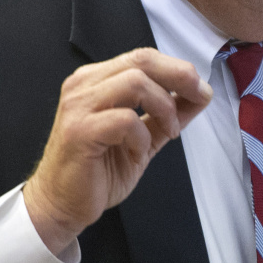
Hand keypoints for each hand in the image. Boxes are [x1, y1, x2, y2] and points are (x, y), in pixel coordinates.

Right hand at [23, 47, 212, 254]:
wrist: (61, 205)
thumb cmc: (98, 170)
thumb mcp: (143, 137)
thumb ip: (168, 114)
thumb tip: (201, 95)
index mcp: (97, 80)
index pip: (143, 57)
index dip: (179, 69)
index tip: (202, 90)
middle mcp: (85, 85)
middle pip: (141, 61)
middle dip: (179, 76)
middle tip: (199, 97)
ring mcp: (79, 106)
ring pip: (135, 83)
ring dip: (164, 107)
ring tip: (169, 131)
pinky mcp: (79, 131)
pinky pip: (125, 120)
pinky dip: (142, 135)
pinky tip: (139, 152)